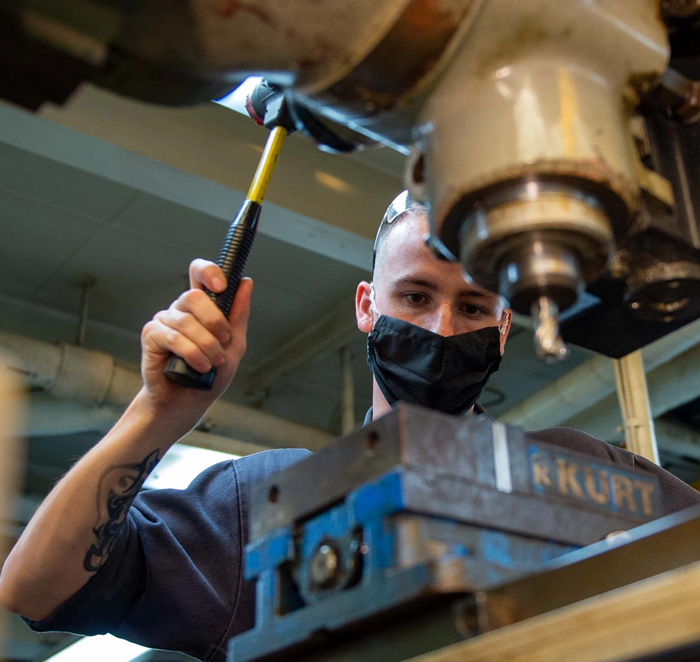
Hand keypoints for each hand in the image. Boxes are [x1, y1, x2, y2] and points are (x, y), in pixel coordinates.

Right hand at [139, 259, 252, 419]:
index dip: (209, 272)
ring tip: (213, 362)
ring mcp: (164, 320)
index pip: (199, 272)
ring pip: (186, 320)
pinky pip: (172, 337)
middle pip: (194, 296)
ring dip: (206, 344)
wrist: (188, 402)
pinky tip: (199, 366)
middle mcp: (181, 309)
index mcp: (201, 306)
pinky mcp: (151, 336)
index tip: (221, 287)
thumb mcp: (234, 344)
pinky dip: (191, 353)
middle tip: (224, 341)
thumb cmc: (211, 373)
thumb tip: (246, 282)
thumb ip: (238, 314)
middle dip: (214, 321)